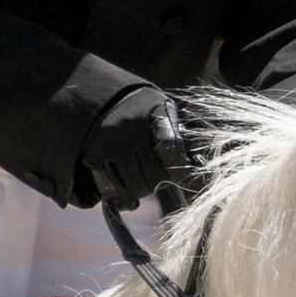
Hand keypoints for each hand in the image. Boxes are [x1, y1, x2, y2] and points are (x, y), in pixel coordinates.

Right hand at [79, 87, 190, 211]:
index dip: (181, 170)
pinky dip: (124, 198)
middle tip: (158, 177)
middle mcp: (132, 127)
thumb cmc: (144, 111)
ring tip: (144, 181)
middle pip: (155, 175)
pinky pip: (113, 189)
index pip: (171, 147)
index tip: (186, 178)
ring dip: (143, 190)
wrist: (104, 99)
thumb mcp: (165, 110)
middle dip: (160, 182)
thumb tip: (201, 170)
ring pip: (136, 186)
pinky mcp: (94, 157)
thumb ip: (181, 136)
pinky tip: (130, 198)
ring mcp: (111, 143)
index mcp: (156, 112)